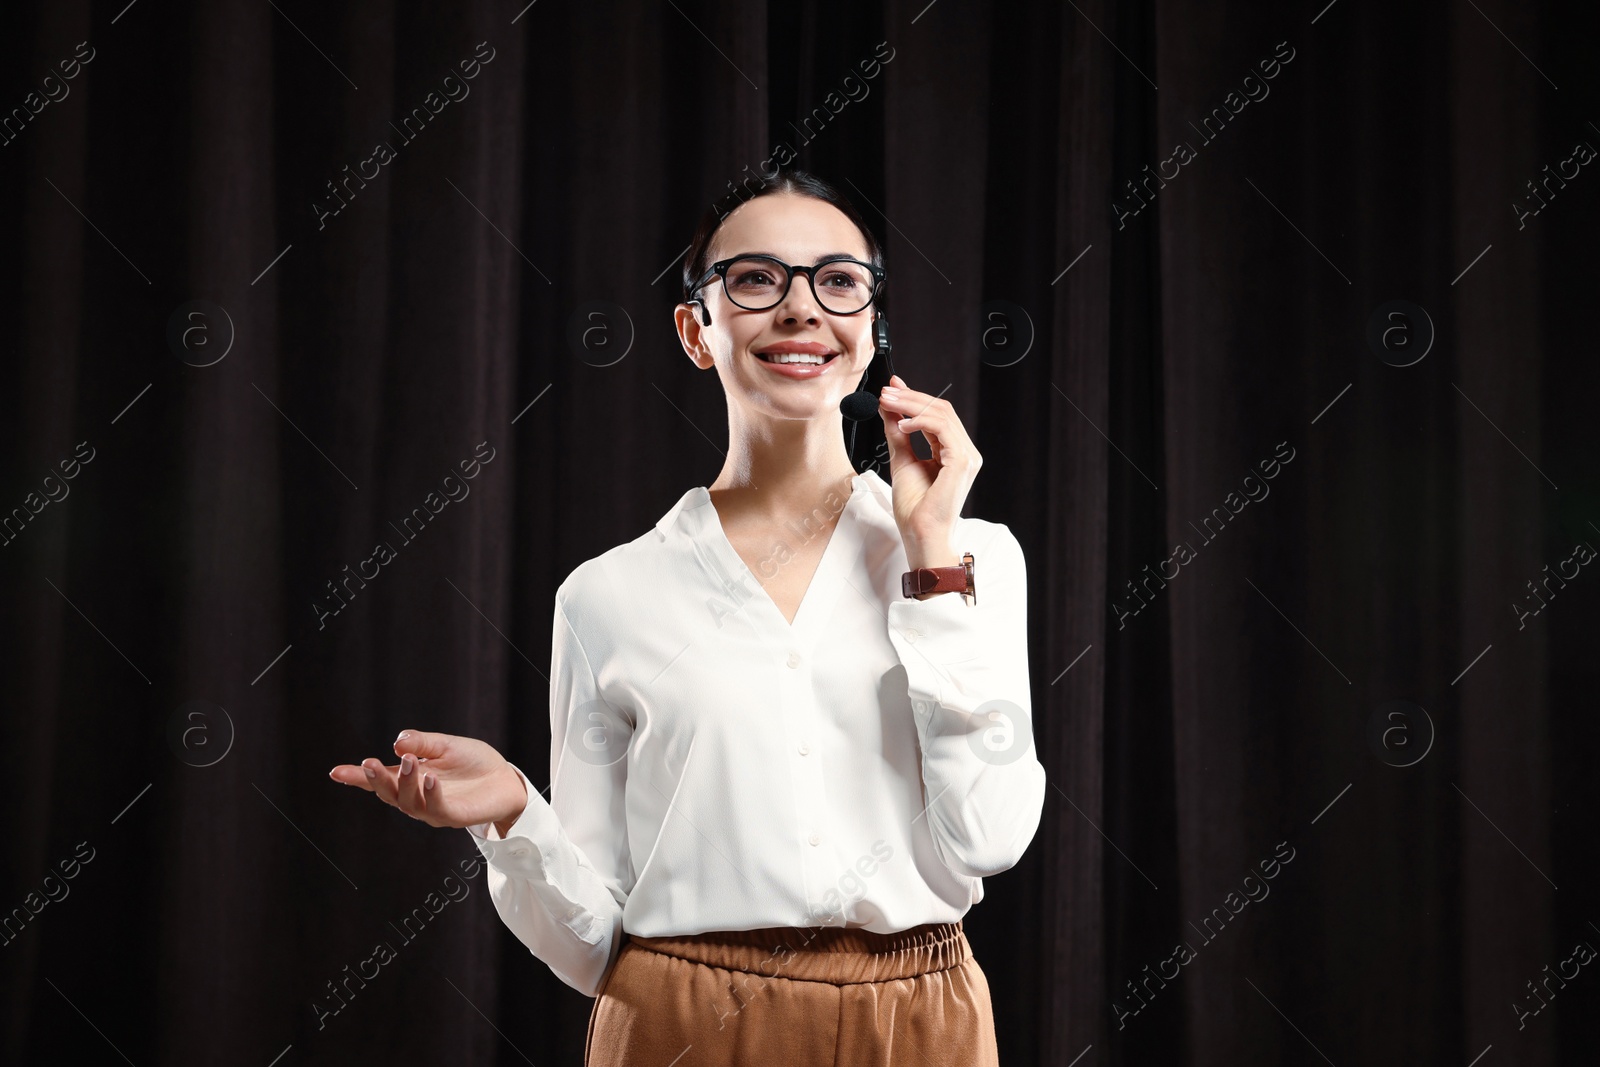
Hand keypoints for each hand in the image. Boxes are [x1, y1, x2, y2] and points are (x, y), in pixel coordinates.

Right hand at [329, 730, 528, 832]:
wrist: (506, 779)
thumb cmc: (473, 762)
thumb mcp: (446, 745)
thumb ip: (422, 743)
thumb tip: (397, 742)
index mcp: (410, 778)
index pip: (380, 779)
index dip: (357, 777)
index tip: (336, 771)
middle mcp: (417, 796)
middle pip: (388, 794)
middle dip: (377, 780)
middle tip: (370, 763)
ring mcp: (433, 809)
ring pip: (409, 803)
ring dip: (405, 783)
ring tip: (409, 762)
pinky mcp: (454, 816)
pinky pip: (437, 809)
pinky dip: (431, 794)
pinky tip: (431, 779)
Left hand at [876, 373, 980, 564]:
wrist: (920, 535)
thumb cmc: (914, 509)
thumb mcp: (901, 462)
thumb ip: (897, 435)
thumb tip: (887, 410)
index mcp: (953, 453)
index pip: (936, 415)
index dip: (914, 397)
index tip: (891, 387)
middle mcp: (964, 452)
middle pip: (940, 409)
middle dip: (910, 397)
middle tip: (885, 392)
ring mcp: (967, 456)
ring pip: (942, 414)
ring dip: (911, 405)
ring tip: (887, 403)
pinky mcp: (962, 462)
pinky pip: (943, 428)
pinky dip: (920, 421)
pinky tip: (901, 424)